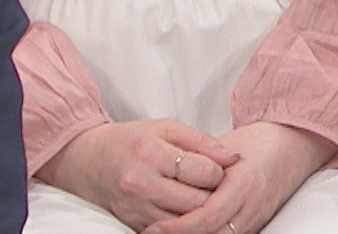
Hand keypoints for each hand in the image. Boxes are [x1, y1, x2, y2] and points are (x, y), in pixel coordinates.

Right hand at [37, 120, 239, 230]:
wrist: (87, 160)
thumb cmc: (133, 140)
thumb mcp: (168, 129)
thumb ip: (204, 142)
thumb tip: (235, 158)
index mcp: (151, 154)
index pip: (203, 172)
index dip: (219, 172)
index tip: (218, 168)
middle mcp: (140, 184)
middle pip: (196, 202)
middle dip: (212, 195)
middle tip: (214, 186)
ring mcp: (133, 207)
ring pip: (183, 222)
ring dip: (198, 211)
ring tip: (200, 196)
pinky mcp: (130, 222)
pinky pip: (166, 231)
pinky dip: (181, 222)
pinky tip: (184, 208)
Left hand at [141, 122, 337, 233]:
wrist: (295, 145)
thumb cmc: (258, 142)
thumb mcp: (225, 150)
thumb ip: (199, 168)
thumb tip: (163, 182)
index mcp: (244, 184)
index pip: (206, 218)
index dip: (177, 228)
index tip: (153, 228)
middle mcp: (252, 206)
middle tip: (152, 233)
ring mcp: (256, 217)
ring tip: (167, 232)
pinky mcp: (257, 223)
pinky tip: (189, 231)